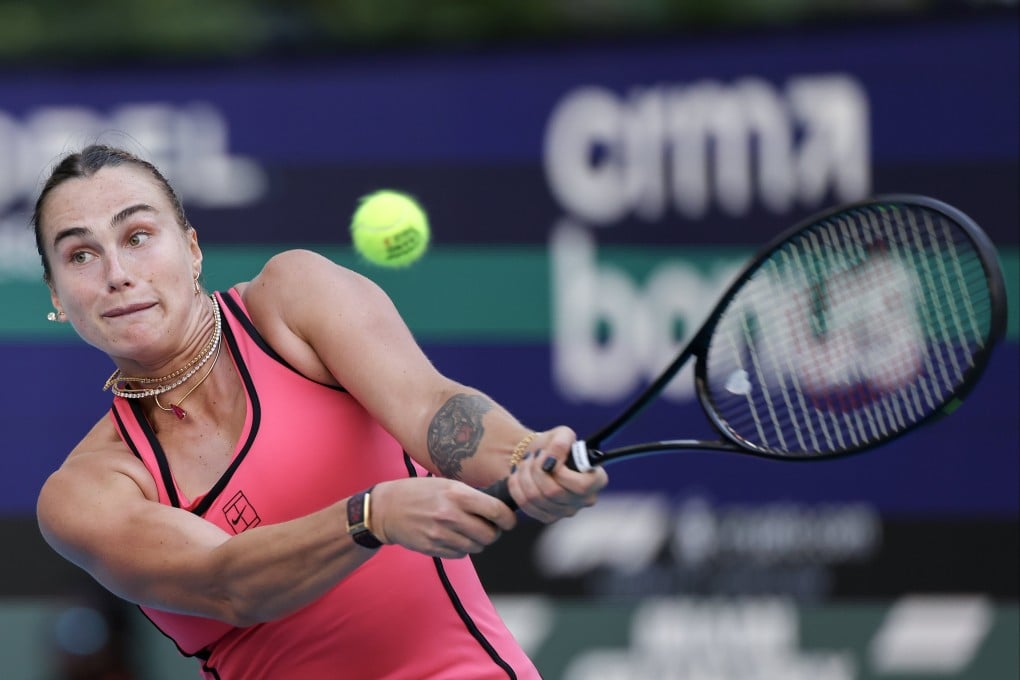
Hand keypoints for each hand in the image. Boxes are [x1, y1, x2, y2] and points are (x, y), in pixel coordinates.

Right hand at [369, 478, 516, 558]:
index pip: (496, 511)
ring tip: (468, 531)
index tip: (509, 521)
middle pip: (490, 534)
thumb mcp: (446, 484)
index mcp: (457, 494)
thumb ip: (471, 495)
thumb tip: (498, 508)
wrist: (387, 509)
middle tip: (489, 527)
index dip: (508, 519)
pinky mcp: (434, 549)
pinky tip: (454, 537)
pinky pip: (461, 554)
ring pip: (476, 547)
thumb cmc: (418, 492)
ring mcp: (441, 534)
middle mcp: (451, 515)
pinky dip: (462, 548)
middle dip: (493, 532)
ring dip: (478, 541)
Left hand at [507, 426, 608, 522]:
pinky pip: (527, 505)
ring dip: (525, 476)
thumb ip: (562, 443)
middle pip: (554, 492)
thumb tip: (552, 460)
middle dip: (536, 470)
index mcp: (597, 479)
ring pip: (537, 498)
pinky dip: (517, 487)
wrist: (538, 457)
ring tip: (524, 462)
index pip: (582, 486)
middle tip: (532, 456)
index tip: (549, 458)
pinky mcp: (549, 517)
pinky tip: (519, 475)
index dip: (561, 473)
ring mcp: (567, 511)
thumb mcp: (562, 434)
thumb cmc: (554, 446)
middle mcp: (585, 499)